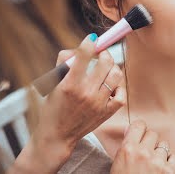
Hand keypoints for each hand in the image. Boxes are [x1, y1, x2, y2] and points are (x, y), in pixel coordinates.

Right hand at [11, 34, 125, 172]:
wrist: (58, 135)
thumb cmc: (54, 107)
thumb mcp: (53, 84)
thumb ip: (64, 63)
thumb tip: (78, 48)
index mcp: (69, 84)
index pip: (84, 55)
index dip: (90, 43)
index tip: (91, 39)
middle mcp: (86, 93)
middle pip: (106, 62)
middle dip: (104, 53)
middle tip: (100, 54)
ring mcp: (99, 103)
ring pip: (116, 74)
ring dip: (112, 68)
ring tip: (105, 69)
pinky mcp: (107, 112)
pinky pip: (122, 93)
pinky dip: (118, 87)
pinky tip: (110, 86)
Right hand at [110, 120, 174, 173]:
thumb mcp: (118, 163)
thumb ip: (126, 146)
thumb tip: (131, 128)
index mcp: (128, 149)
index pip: (139, 125)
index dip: (141, 129)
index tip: (141, 134)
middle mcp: (143, 152)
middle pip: (153, 134)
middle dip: (150, 142)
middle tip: (146, 153)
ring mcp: (157, 162)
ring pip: (164, 145)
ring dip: (160, 152)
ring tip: (153, 164)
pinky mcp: (169, 171)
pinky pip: (174, 156)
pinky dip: (169, 161)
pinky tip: (161, 169)